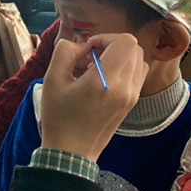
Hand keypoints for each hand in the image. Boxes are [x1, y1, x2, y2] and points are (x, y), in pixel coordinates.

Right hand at [40, 33, 147, 160]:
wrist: (71, 153)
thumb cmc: (59, 117)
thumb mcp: (52, 79)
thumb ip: (65, 51)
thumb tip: (82, 44)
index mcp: (106, 82)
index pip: (126, 42)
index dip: (106, 37)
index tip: (90, 48)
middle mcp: (125, 88)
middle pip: (134, 48)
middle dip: (113, 44)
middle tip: (92, 55)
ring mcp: (132, 97)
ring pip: (139, 60)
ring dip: (121, 56)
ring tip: (99, 66)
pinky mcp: (132, 104)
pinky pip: (138, 75)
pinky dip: (125, 68)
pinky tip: (105, 77)